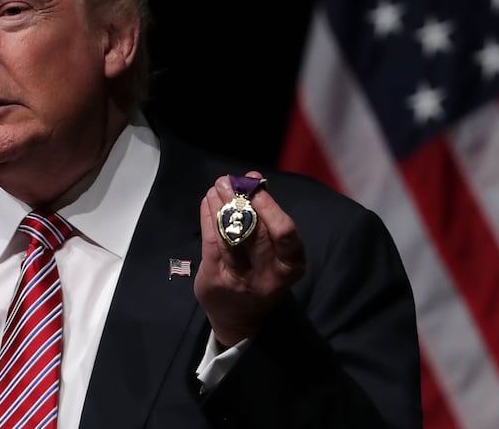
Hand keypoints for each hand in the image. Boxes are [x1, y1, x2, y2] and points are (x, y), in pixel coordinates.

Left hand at [194, 171, 305, 346]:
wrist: (240, 320)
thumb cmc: (262, 274)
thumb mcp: (276, 253)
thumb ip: (267, 216)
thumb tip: (253, 179)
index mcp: (290, 267)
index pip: (284, 234)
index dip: (269, 206)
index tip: (255, 186)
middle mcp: (267, 276)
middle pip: (255, 232)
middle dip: (240, 200)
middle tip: (228, 181)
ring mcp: (239, 279)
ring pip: (229, 235)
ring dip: (220, 204)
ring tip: (216, 186)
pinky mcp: (215, 280)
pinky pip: (211, 242)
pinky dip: (208, 216)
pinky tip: (208, 202)